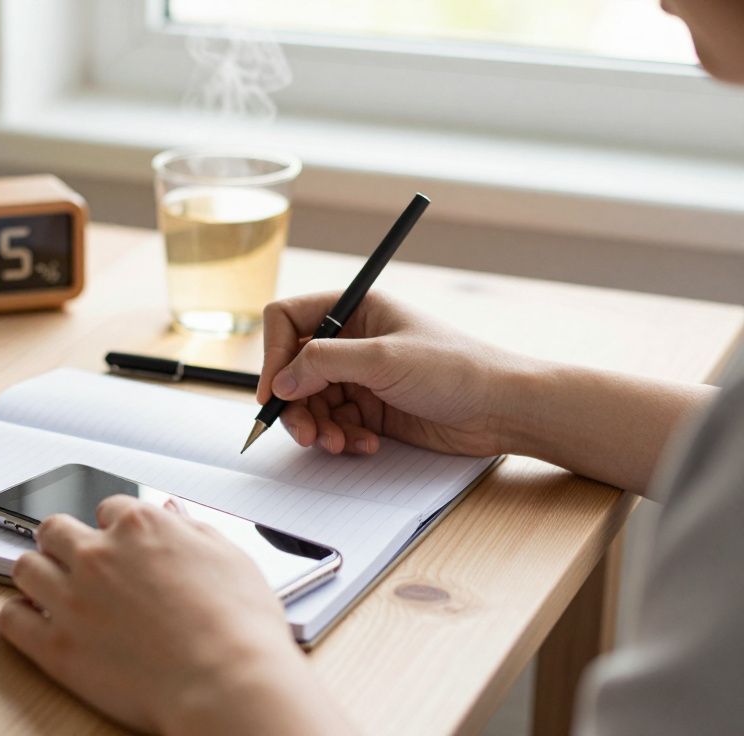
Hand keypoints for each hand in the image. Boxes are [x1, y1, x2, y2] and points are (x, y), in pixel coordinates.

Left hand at [0, 496, 353, 734]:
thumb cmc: (239, 629)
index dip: (113, 527)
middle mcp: (99, 555)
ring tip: (51, 589)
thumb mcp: (230, 558)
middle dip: (65, 542)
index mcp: (141, 527)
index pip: (108, 507)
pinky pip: (11, 619)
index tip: (117, 543)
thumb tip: (172, 514)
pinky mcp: (56, 646)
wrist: (226, 684)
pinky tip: (33, 621)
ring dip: (38, 574)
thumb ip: (192, 530)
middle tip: (77, 562)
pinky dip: (18, 617)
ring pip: (25, 567)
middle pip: (55, 529)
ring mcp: (72, 599)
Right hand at [258, 291, 526, 456]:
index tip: (272, 391)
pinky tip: (363, 445)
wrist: (504, 409)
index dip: (274, 354)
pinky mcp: (371, 409)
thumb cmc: (456, 369)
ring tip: (337, 444)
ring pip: (310, 402)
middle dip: (295, 404)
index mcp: (355, 309)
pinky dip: (340, 438)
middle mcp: (352, 340)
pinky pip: (334, 423)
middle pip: (293, 369)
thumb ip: (323, 364)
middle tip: (303, 433)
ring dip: (317, 427)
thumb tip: (279, 381)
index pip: (288, 320)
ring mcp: (361, 376)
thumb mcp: (383, 359)